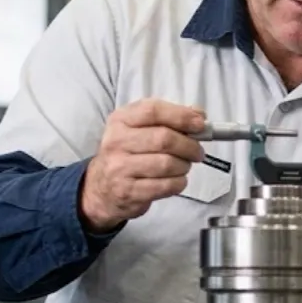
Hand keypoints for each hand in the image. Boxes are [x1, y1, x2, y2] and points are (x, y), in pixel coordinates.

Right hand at [80, 99, 207, 232]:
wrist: (101, 187)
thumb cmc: (128, 152)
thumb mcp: (140, 127)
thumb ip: (169, 117)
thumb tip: (199, 115)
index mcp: (121, 120)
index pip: (153, 111)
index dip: (181, 116)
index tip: (200, 124)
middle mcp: (116, 142)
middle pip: (164, 139)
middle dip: (189, 145)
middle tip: (197, 151)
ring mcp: (119, 168)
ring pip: (167, 164)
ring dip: (184, 165)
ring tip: (184, 165)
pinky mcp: (128, 191)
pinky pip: (165, 186)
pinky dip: (179, 182)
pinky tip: (176, 179)